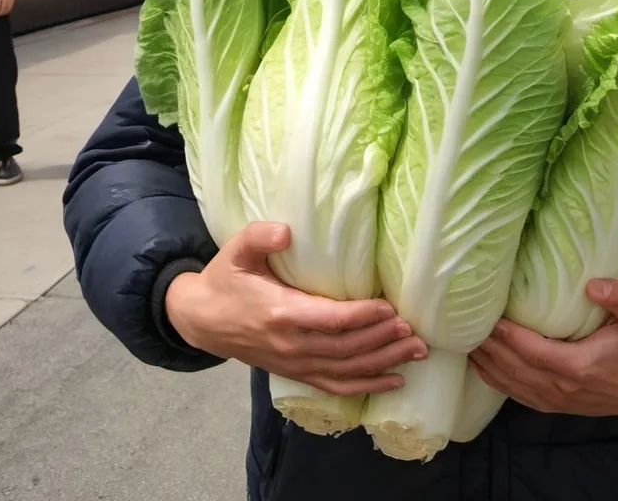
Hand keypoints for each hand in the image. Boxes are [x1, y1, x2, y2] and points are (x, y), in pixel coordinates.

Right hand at [166, 222, 427, 396]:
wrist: (201, 319)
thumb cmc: (225, 280)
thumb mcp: (235, 251)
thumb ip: (259, 236)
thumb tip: (287, 231)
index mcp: (280, 313)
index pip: (330, 320)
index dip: (362, 317)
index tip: (391, 308)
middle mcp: (291, 344)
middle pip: (346, 349)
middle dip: (383, 340)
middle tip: (415, 330)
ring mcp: (294, 363)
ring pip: (346, 370)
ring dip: (384, 362)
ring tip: (417, 351)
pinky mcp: (296, 372)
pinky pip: (335, 385)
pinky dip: (367, 386)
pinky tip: (394, 380)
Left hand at [470, 279, 617, 418]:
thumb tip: (595, 283)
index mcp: (579, 366)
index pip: (531, 352)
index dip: (507, 336)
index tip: (487, 317)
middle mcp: (563, 387)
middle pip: (513, 368)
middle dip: (488, 347)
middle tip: (464, 325)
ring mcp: (559, 399)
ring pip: (512, 384)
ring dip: (487, 364)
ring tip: (464, 343)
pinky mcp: (559, 404)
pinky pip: (520, 395)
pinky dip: (498, 381)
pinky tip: (484, 366)